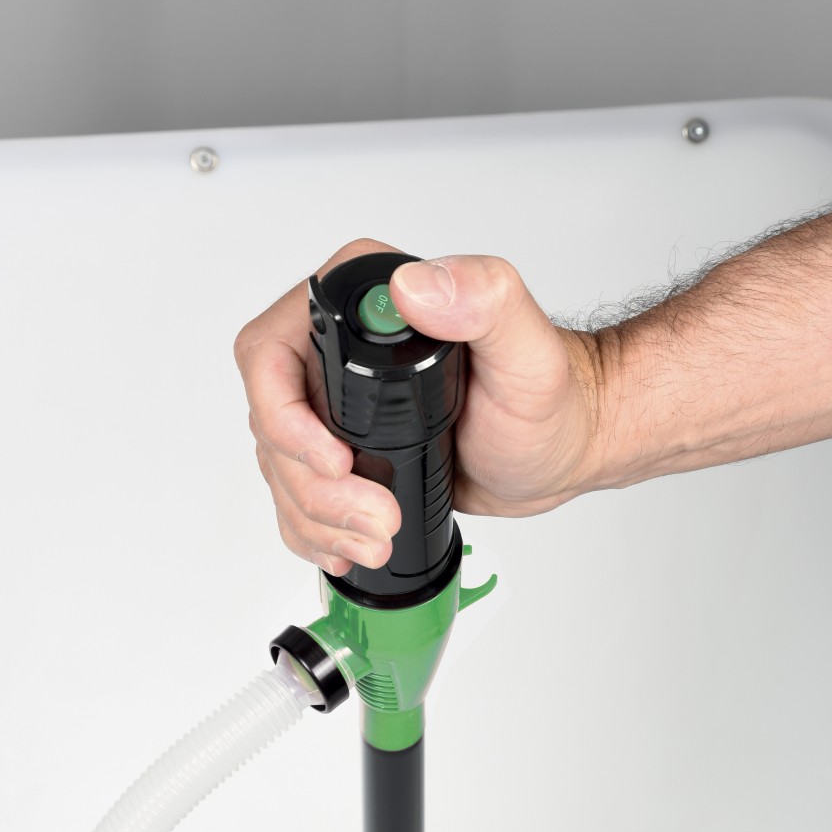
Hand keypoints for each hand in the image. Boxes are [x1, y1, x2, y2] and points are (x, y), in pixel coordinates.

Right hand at [234, 239, 601, 574]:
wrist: (561, 451)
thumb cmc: (551, 403)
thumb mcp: (525, 351)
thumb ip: (485, 299)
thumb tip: (413, 288)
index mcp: (364, 305)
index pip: (271, 353)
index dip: (284, 415)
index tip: (336, 460)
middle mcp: (338, 351)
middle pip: (270, 422)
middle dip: (310, 484)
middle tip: (374, 515)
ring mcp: (338, 404)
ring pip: (279, 467)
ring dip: (316, 516)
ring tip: (375, 534)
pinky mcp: (347, 449)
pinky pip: (297, 492)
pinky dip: (312, 528)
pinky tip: (346, 543)